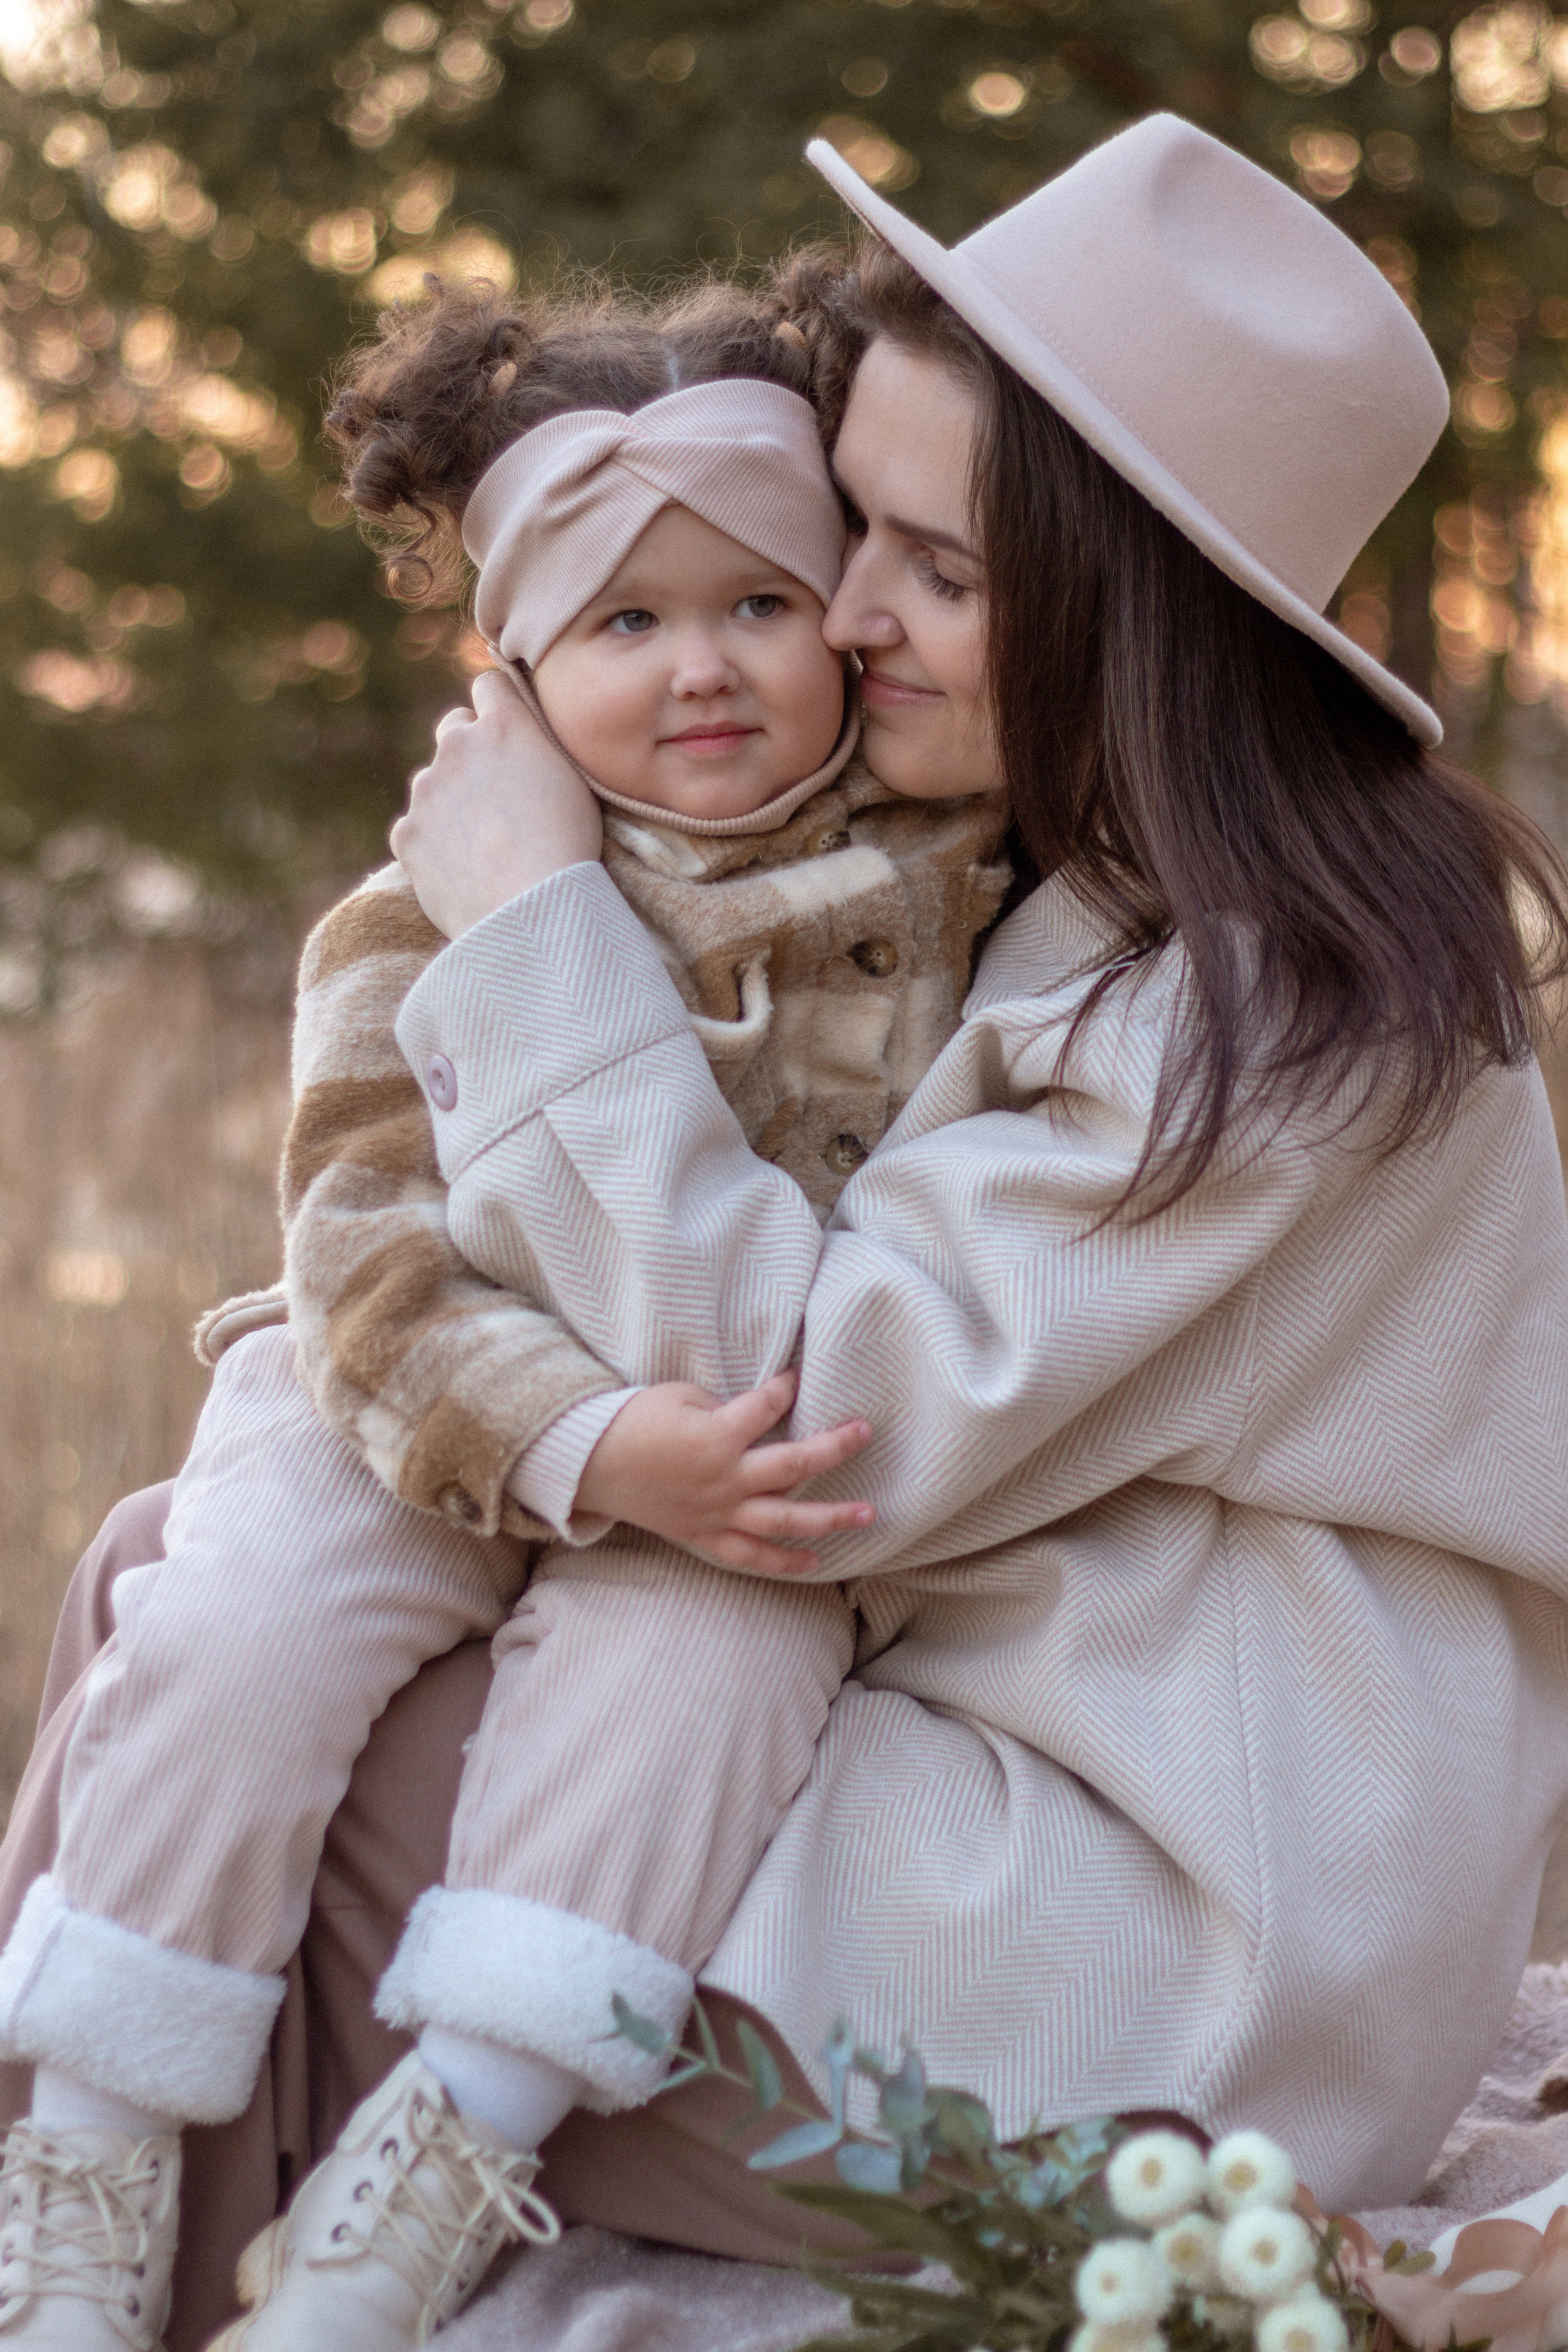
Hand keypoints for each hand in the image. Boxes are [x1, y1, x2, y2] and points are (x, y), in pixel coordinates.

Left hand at [391, 668, 602, 936]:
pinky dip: (432, 843)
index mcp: (506, 727)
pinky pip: (415, 828)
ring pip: (433, 782)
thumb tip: (523, 742)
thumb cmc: (569, 851)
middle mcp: (458, 747)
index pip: (489, 684)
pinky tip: (463, 869)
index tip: (509, 728)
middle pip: (454, 727)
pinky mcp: (407, 834)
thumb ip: (540, 750)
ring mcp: (426, 790)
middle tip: (497, 792)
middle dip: (470, 749)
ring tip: (485, 844)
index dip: (499, 705)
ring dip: (451, 800)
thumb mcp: (575, 784)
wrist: (532, 913)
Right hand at [576, 1371, 874, 1575]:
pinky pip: (751, 1555)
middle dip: (835, 1448)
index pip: (768, 1405)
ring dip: (830, 1517)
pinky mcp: (706, 1535)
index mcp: (717, 1436)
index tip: (799, 1376)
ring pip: (784, 1519)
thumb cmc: (635, 1421)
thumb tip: (762, 1419)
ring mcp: (718, 1512)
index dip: (786, 1387)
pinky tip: (814, 1561)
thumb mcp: (680, 1396)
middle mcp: (726, 1478)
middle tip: (866, 1433)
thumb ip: (726, 1408)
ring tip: (868, 1514)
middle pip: (794, 1465)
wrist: (591, 1465)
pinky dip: (783, 1562)